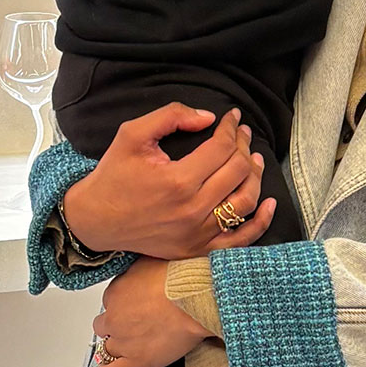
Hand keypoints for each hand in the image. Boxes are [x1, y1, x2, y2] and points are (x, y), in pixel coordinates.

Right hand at [63, 104, 275, 259]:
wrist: (95, 219)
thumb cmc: (113, 175)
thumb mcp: (133, 134)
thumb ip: (171, 116)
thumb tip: (208, 117)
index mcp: (178, 180)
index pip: (221, 148)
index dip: (231, 128)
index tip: (232, 117)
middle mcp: (192, 210)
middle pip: (238, 171)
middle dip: (244, 146)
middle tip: (242, 133)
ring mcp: (197, 233)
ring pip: (245, 202)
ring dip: (256, 176)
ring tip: (253, 159)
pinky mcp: (196, 249)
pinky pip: (240, 240)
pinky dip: (260, 222)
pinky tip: (270, 204)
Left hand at [92, 259, 206, 366]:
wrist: (198, 299)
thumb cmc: (182, 279)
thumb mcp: (152, 259)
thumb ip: (137, 269)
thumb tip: (137, 270)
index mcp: (116, 292)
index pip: (110, 302)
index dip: (123, 305)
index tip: (135, 305)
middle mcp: (114, 317)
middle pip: (105, 325)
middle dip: (118, 325)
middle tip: (137, 323)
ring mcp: (124, 341)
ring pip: (108, 348)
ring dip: (118, 346)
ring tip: (135, 344)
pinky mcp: (137, 361)